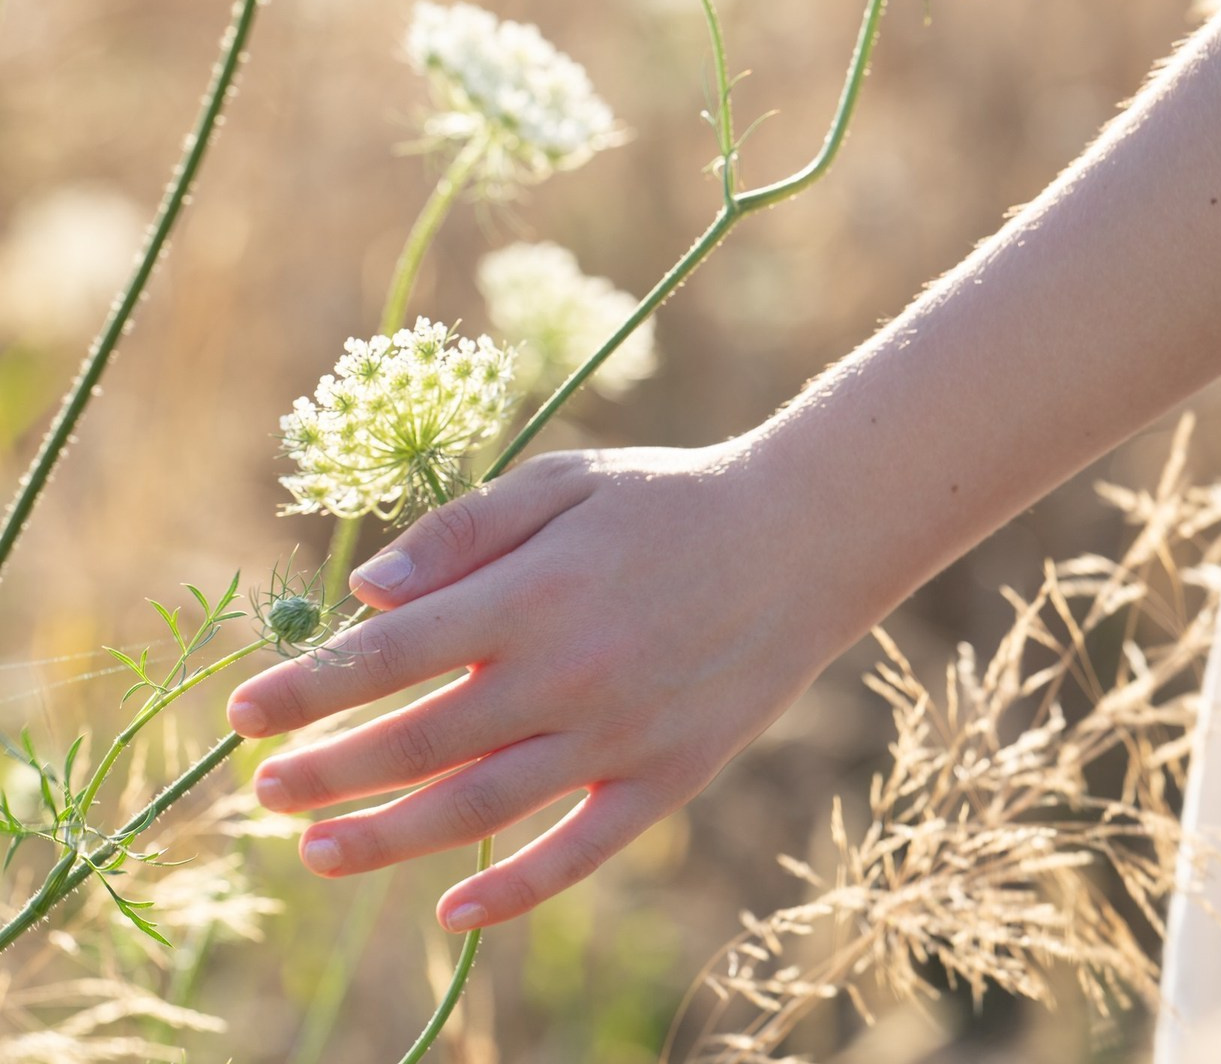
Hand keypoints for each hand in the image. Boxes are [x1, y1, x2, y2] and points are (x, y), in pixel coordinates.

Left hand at [226, 441, 857, 930]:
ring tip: (316, 851)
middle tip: (265, 792)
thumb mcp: (564, 483)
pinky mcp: (667, 778)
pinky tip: (452, 913)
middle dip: (328, 771)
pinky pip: (582, 850)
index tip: (246, 716)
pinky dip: (516, 889)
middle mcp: (567, 673)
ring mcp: (619, 736)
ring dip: (389, 837)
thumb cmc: (668, 500)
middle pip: (421, 741)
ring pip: (483, 807)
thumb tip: (368, 592)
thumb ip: (464, 531)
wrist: (797, 540)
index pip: (390, 655)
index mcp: (532, 593)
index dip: (309, 689)